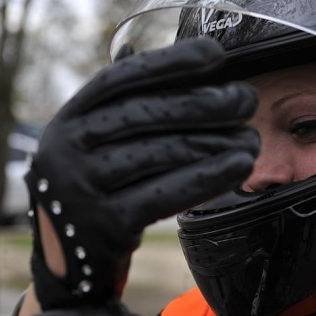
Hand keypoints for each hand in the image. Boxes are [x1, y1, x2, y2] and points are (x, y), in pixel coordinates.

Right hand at [24, 38, 258, 308]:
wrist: (70, 261)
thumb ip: (117, 105)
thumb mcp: (93, 144)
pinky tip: (238, 167)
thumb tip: (145, 53)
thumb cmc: (95, 191)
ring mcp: (79, 188)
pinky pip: (166, 194)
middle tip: (245, 99)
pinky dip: (208, 178)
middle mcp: (65, 148)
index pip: (120, 79)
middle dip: (203, 103)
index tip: (214, 54)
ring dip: (214, 143)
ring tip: (250, 138)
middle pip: (145, 114)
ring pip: (160, 153)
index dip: (169, 62)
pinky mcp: (104, 225)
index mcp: (67, 120)